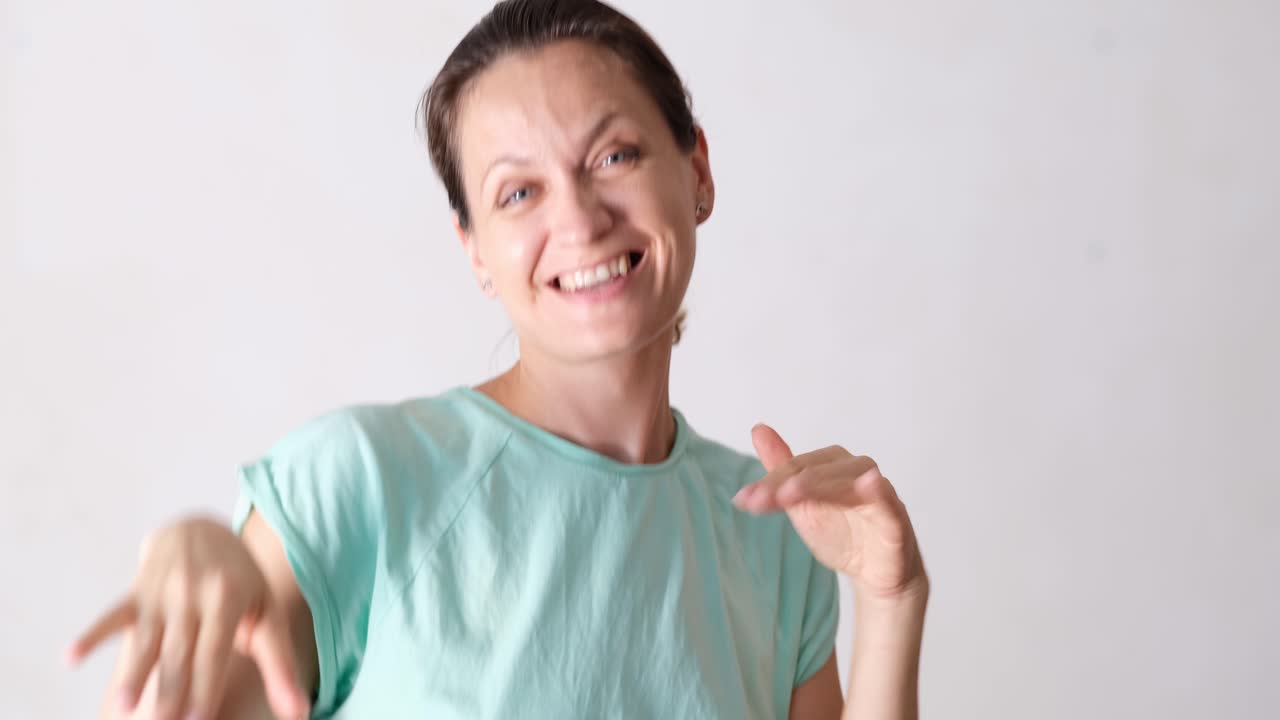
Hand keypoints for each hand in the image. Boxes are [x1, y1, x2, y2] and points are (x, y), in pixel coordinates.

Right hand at [65, 516, 310, 719]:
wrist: (202, 529)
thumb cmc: (241, 584)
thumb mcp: (267, 615)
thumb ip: (280, 664)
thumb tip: (301, 713)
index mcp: (227, 598)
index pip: (214, 650)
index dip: (206, 684)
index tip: (199, 719)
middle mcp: (192, 592)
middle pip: (179, 651)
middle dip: (171, 690)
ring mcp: (161, 590)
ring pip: (146, 639)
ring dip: (133, 673)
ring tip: (122, 707)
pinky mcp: (135, 591)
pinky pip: (112, 614)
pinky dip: (92, 635)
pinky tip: (70, 657)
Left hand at [736, 424, 927, 603]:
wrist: (874, 574)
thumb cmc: (840, 532)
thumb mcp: (802, 504)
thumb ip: (782, 470)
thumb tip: (758, 428)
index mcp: (831, 465)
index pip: (796, 467)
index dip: (769, 482)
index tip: (743, 500)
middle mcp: (856, 470)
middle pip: (818, 470)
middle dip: (787, 484)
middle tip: (761, 500)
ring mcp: (878, 493)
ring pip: (850, 479)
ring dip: (820, 484)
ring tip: (793, 491)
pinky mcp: (895, 516)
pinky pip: (888, 501)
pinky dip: (878, 492)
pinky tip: (868, 484)